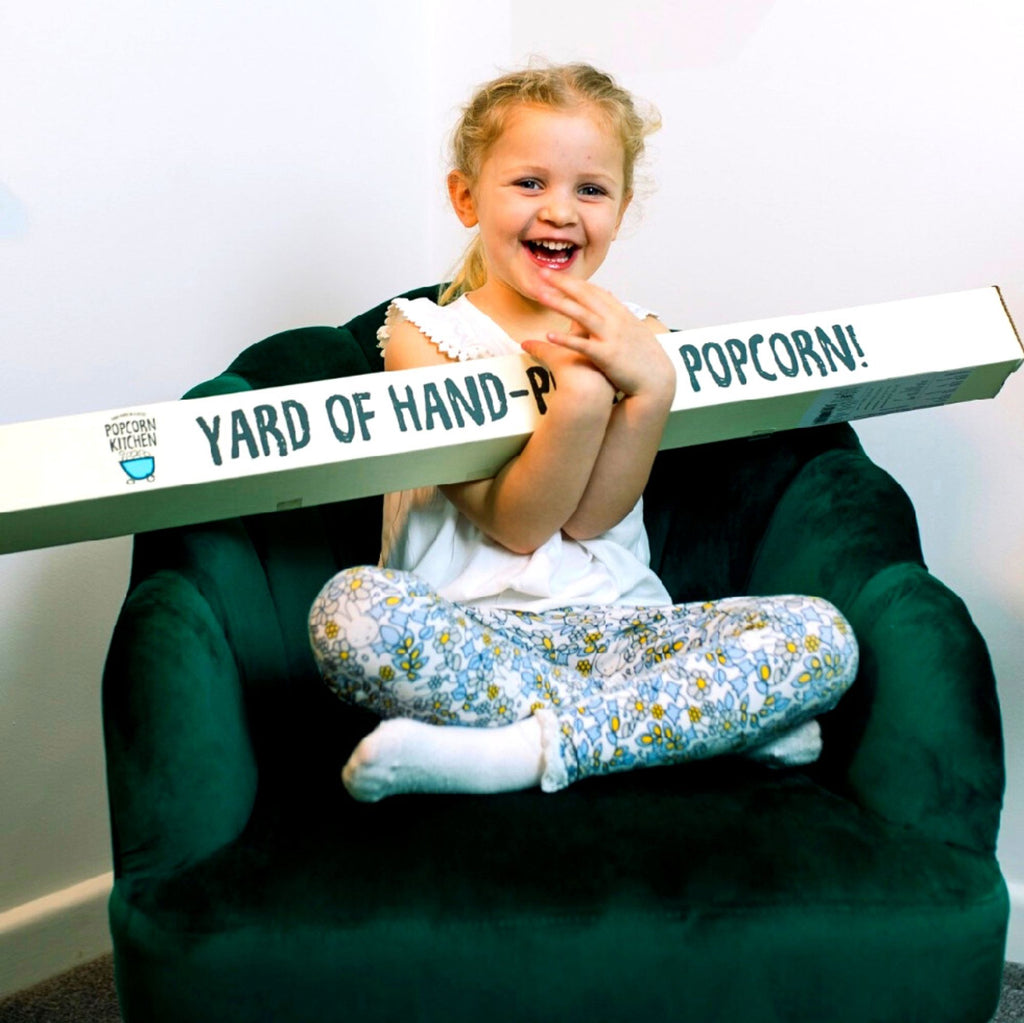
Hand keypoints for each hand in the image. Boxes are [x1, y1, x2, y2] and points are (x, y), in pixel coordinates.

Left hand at [530, 269, 675, 401]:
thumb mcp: (634, 328)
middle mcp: (615, 321)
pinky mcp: (607, 356)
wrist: (657, 380)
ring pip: (582, 315)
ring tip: (541, 296)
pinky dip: (566, 339)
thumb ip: (619, 311)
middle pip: (585, 296)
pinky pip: (582, 346)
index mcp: (621, 313)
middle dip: (563, 283)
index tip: (557, 273)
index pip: (594, 291)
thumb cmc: (645, 358)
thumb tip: (608, 295)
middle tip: (543, 273)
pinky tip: (548, 335)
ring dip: (560, 303)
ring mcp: (611, 337)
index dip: (574, 281)